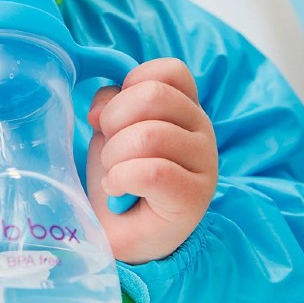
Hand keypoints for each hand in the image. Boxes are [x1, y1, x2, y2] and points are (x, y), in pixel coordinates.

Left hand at [86, 58, 217, 264]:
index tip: (113, 114)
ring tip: (113, 173)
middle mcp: (202, 129)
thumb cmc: (120, 174)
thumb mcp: (110, 128)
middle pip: (153, 96)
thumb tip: (99, 110)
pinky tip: (117, 188)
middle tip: (109, 148)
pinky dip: (121, 178)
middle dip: (114, 119)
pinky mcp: (195, 198)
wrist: (121, 232)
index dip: (131, 83)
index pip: (170, 71)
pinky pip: (152, 172)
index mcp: (184, 106)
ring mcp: (204, 163)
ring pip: (150, 135)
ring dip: (115, 155)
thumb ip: (110, 104)